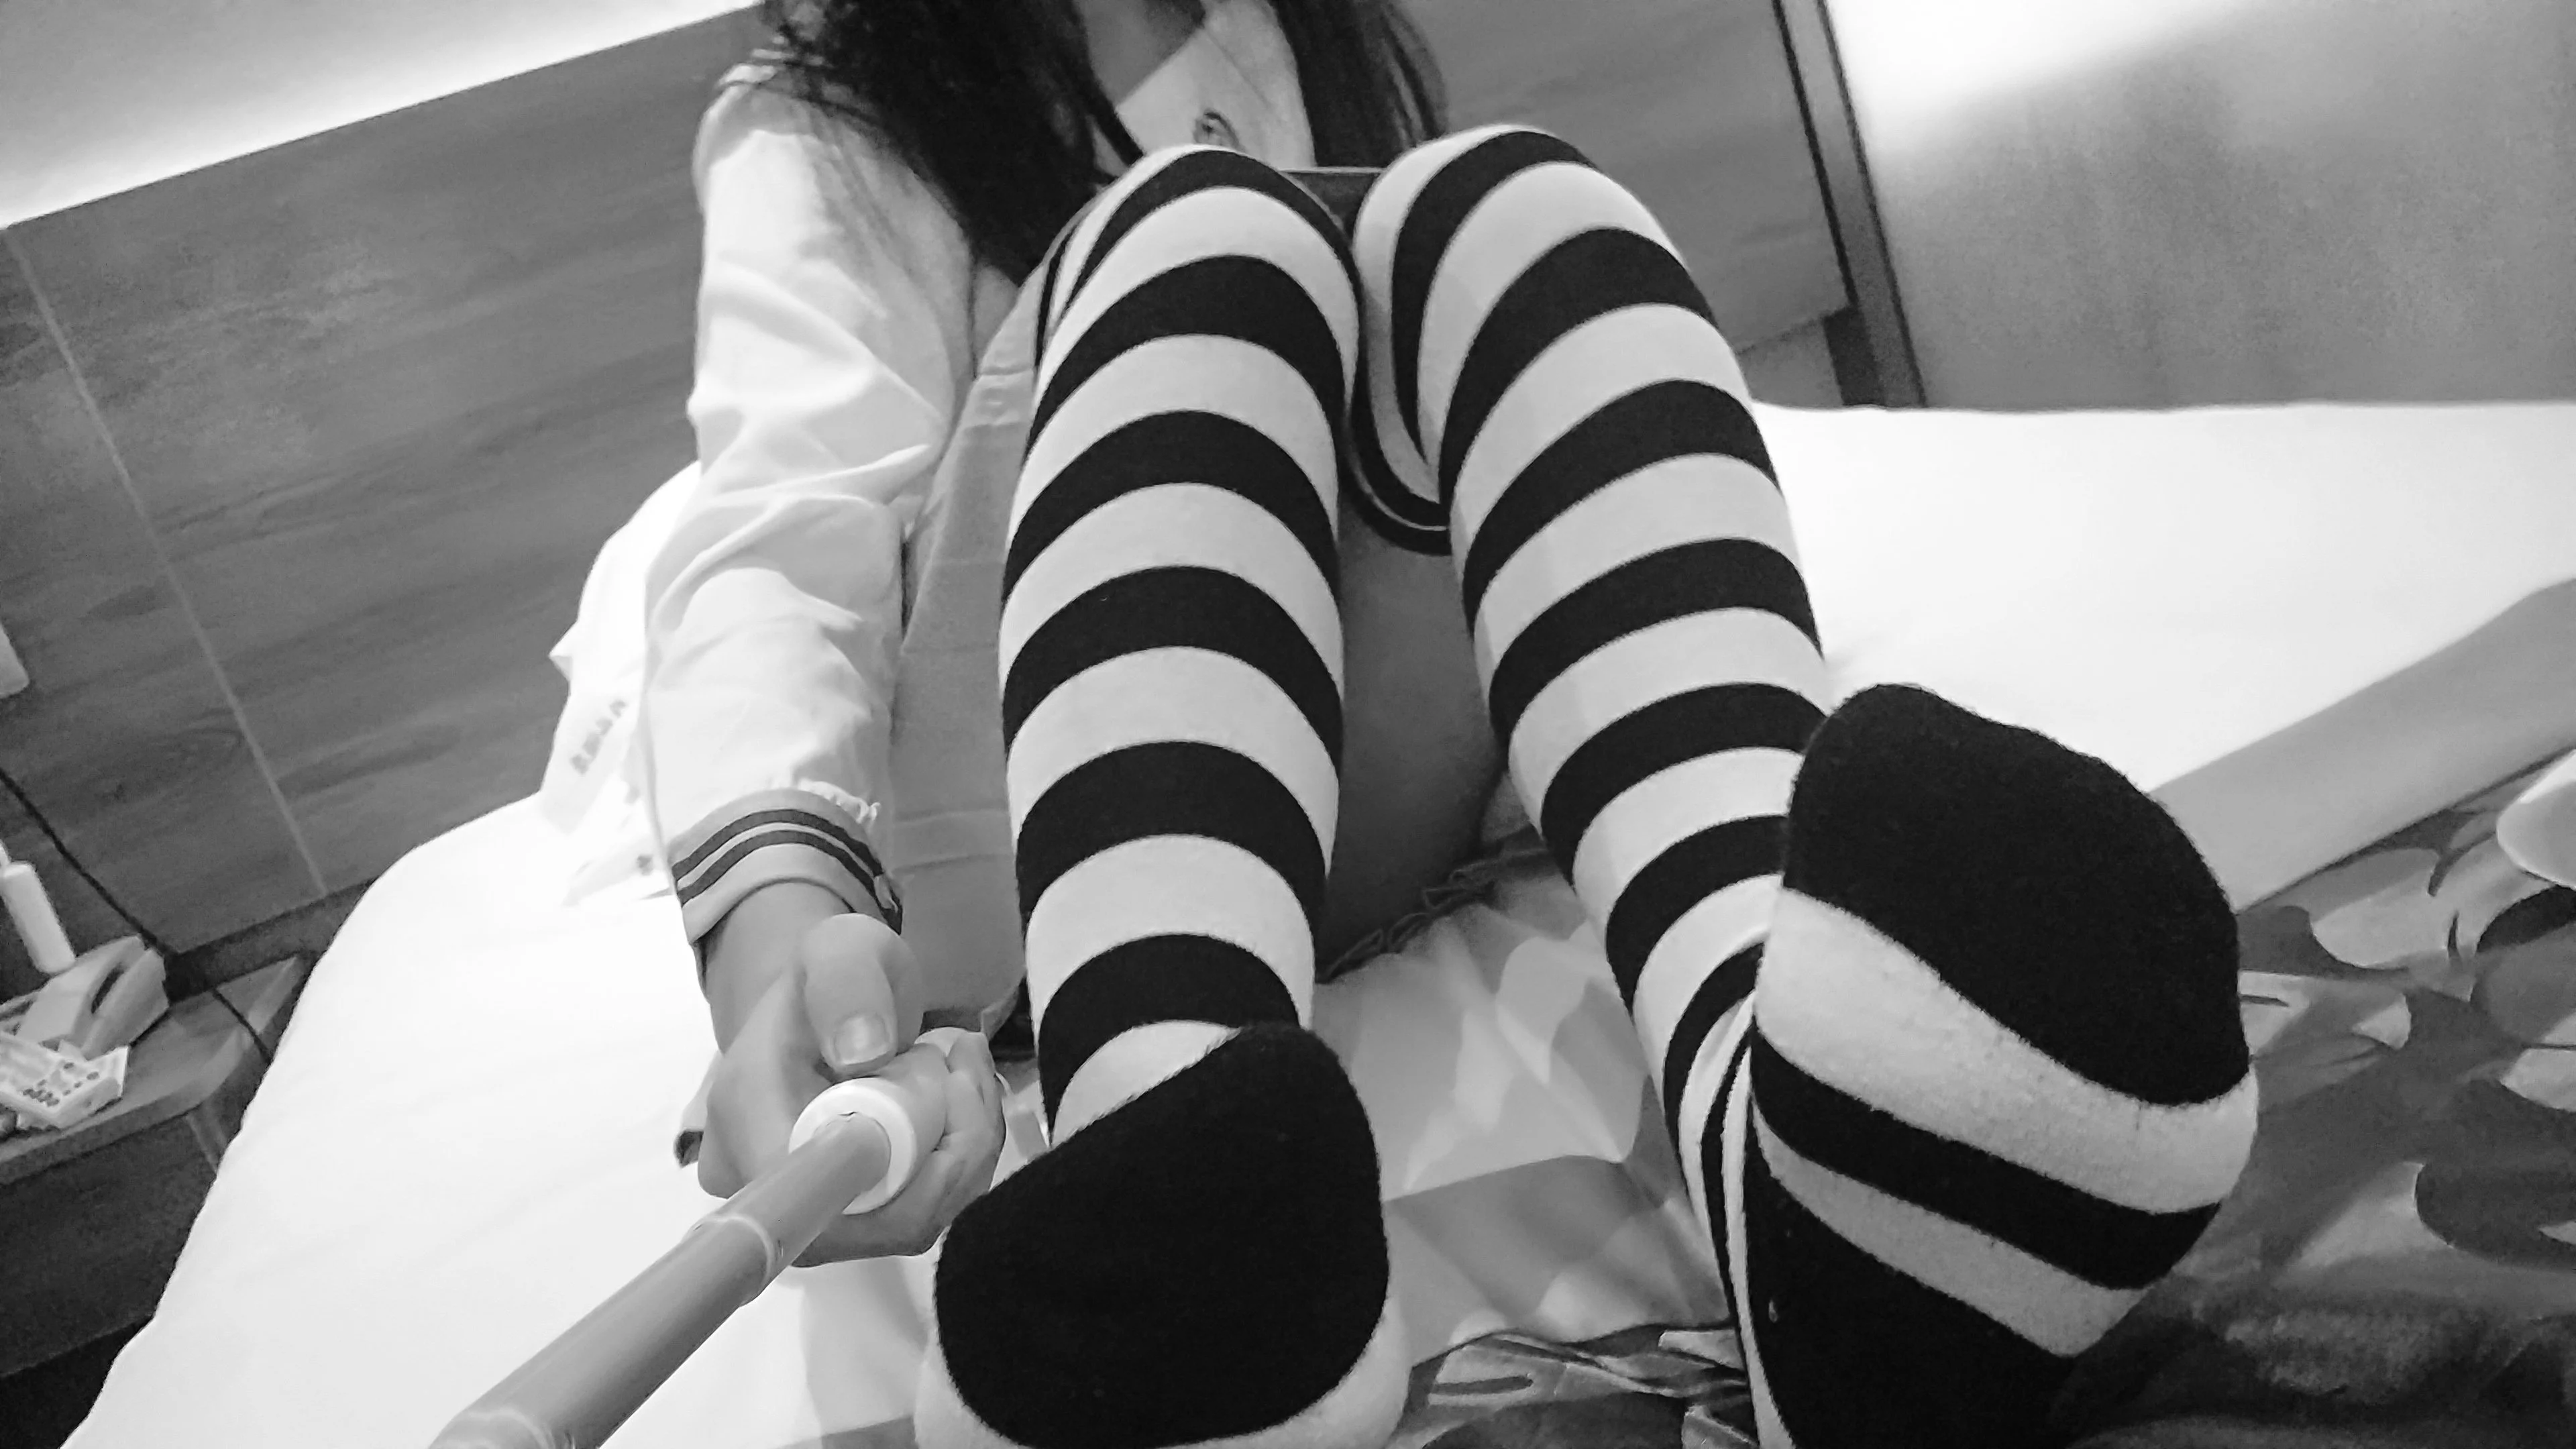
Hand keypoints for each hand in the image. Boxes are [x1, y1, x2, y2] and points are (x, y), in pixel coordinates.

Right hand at [697, 893, 1005, 1260]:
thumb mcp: (842, 950)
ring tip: (966, 1067)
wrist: (826, 1008)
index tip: (951, 1094)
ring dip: (965, 1149)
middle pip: (872, 1222)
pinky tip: (963, 1100)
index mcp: (744, 1117)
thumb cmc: (833, 974)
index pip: (809, 1198)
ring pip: (911, 1221)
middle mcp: (761, 1183)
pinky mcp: (849, 1219)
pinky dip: (961, 1160)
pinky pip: (923, 1212)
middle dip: (953, 1149)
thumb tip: (863, 1053)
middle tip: (969, 1062)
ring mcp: (805, 1210)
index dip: (893, 1176)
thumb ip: (846, 985)